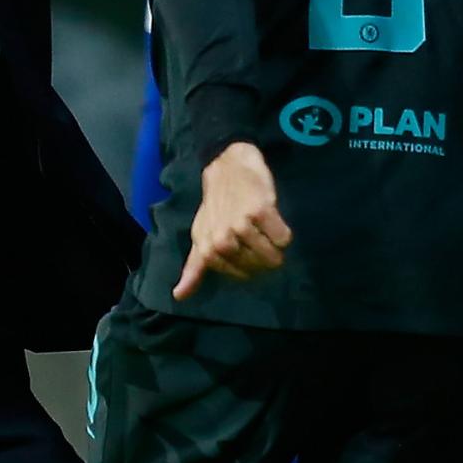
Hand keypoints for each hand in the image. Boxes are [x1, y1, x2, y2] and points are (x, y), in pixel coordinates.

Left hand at [173, 142, 290, 298]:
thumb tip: (179, 296)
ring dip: (275, 246)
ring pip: (273, 256)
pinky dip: (283, 233)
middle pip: (259, 268)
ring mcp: (241, 225)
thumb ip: (194, 268)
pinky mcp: (262, 211)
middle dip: (264, 256)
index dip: (249, 265)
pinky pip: (283, 239)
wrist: (227, 166)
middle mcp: (222, 240)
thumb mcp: (200, 237)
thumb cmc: (215, 205)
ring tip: (264, 228)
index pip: (241, 275)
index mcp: (207, 249)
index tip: (245, 247)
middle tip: (257, 234)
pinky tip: (272, 219)